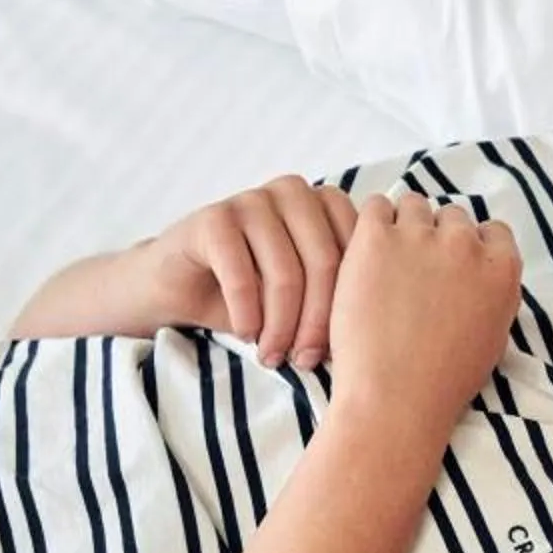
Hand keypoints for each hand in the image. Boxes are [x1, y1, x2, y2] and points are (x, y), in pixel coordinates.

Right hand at [145, 176, 360, 365]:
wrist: (180, 286)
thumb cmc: (251, 294)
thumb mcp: (304, 296)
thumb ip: (337, 296)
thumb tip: (373, 337)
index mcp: (326, 204)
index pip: (357, 254)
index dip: (348, 308)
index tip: (336, 351)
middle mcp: (294, 193)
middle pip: (325, 264)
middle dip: (316, 322)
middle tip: (302, 360)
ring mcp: (253, 199)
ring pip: (285, 272)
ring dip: (280, 325)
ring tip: (271, 354)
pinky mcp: (214, 217)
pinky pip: (241, 272)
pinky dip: (246, 312)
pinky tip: (246, 333)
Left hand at [327, 194, 523, 438]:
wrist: (395, 397)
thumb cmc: (443, 381)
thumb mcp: (494, 338)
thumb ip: (493, 294)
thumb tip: (480, 273)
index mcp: (502, 269)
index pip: (492, 231)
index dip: (472, 247)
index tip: (453, 268)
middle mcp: (466, 245)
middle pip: (452, 217)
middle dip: (436, 238)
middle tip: (415, 272)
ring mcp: (421, 237)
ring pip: (413, 206)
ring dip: (403, 227)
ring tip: (387, 263)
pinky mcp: (376, 238)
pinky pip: (375, 207)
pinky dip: (372, 224)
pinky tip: (365, 254)